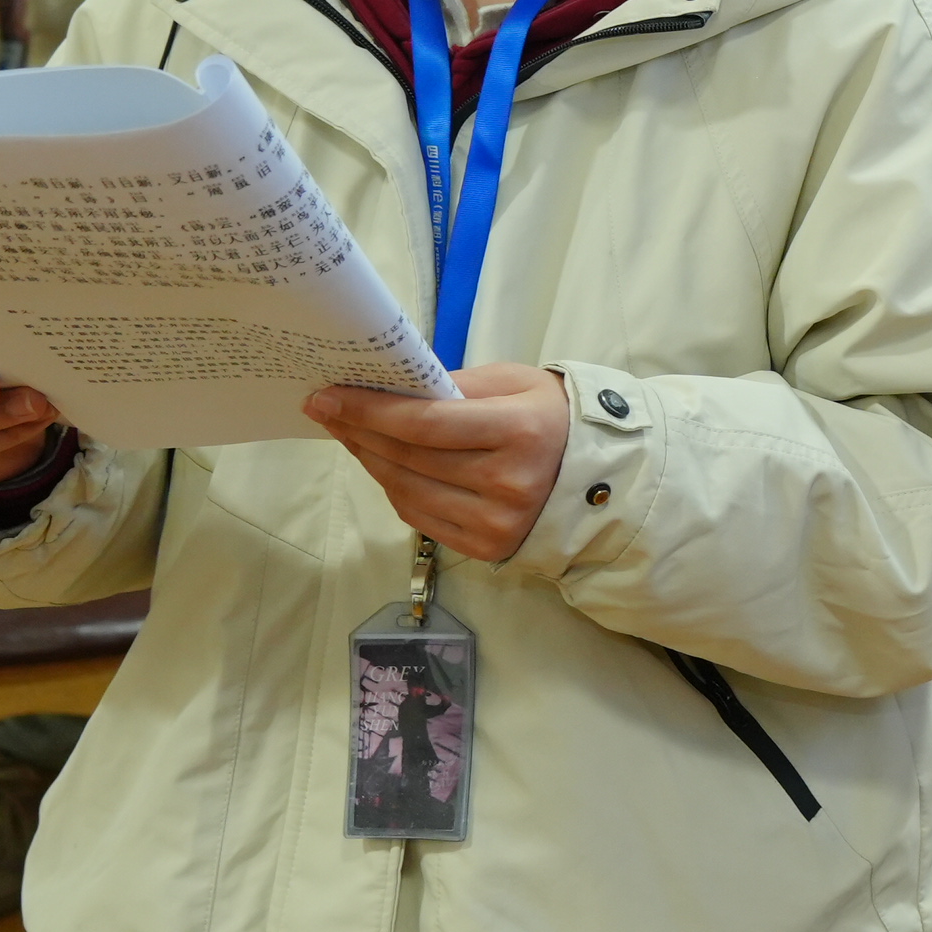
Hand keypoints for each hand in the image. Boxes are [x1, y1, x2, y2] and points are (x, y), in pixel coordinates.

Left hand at [303, 363, 572, 564]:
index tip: (327, 396)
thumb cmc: (554, 417)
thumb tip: (390, 387)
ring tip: (351, 435)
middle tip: (327, 410)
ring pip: (406, 490)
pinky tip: (384, 465)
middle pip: (408, 458)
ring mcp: (496, 523)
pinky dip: (394, 488)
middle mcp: (508, 484)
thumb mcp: (515, 383)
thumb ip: (455, 384)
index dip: (369, 411)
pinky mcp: (486, 548)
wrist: (603, 478)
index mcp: (519, 432)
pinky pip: (419, 516)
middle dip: (359, 431)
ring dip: (369, 460)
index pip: (424, 424)